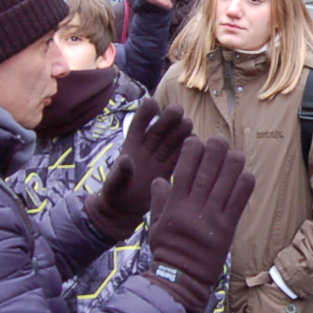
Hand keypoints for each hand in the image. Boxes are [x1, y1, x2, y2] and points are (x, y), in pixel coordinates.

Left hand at [86, 99, 192, 240]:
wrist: (125, 210)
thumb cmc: (115, 195)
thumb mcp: (113, 185)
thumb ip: (119, 173)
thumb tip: (125, 160)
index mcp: (131, 146)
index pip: (139, 125)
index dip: (145, 114)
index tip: (152, 103)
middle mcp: (148, 147)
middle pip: (160, 129)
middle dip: (168, 119)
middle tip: (177, 111)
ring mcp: (161, 156)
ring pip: (173, 139)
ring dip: (181, 132)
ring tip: (189, 126)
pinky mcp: (171, 168)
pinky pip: (181, 156)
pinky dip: (189, 150)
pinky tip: (198, 146)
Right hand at [146, 136, 254, 312]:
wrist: (181, 278)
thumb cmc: (167, 250)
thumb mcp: (155, 224)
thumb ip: (159, 200)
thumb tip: (160, 179)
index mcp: (175, 206)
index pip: (183, 170)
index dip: (191, 152)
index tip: (196, 141)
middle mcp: (194, 209)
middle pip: (206, 173)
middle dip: (214, 152)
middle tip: (219, 140)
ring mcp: (212, 218)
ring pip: (225, 184)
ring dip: (232, 165)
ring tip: (235, 154)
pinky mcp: (227, 229)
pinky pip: (238, 203)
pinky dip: (244, 187)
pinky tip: (247, 174)